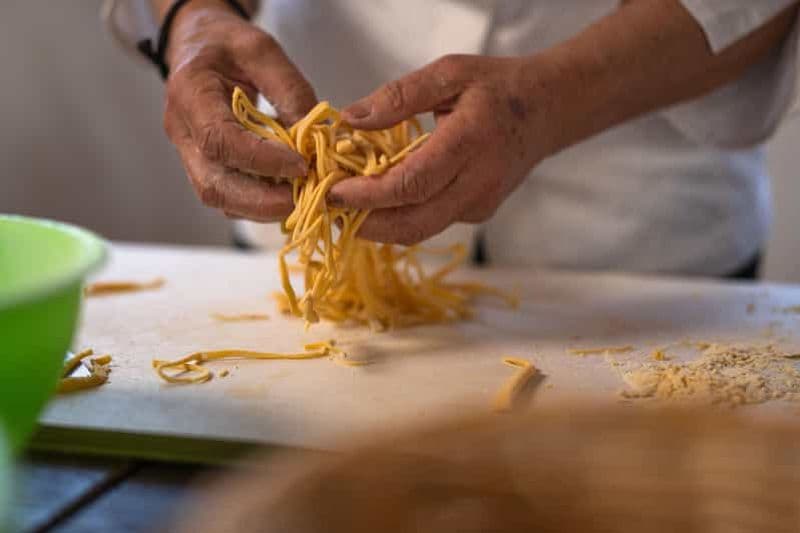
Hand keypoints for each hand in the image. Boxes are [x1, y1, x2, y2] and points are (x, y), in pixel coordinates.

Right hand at [163, 3, 315, 221]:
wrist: (198, 45)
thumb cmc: (228, 44)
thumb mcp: (262, 49)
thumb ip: (289, 89)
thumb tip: (316, 135)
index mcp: (189, 93)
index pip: (220, 140)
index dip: (262, 160)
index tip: (301, 165)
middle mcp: (182, 131)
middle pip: (214, 184)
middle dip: (262, 201)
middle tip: (305, 198)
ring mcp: (189, 153)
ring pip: (219, 197)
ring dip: (262, 207)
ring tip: (301, 198)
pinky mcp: (204, 166)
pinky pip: (228, 196)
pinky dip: (259, 202)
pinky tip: (287, 192)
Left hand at [330, 54, 557, 244]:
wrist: (548, 111)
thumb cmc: (497, 88)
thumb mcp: (450, 73)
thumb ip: (400, 95)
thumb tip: (350, 119)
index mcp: (469, 143)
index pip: (412, 184)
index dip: (369, 196)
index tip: (333, 192)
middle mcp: (478, 183)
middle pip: (414, 223)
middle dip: (366, 225)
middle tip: (328, 210)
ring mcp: (480, 204)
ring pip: (421, 230)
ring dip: (379, 226)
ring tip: (345, 208)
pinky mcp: (478, 213)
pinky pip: (432, 221)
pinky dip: (400, 217)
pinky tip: (378, 201)